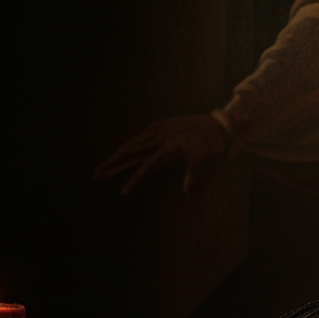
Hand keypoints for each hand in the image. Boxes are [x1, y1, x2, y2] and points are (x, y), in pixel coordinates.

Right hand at [95, 113, 230, 194]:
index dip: (134, 180)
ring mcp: (160, 129)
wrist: (222, 125)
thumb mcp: (209, 163)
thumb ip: (195, 176)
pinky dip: (130, 145)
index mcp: (170, 147)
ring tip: (103, 165)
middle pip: (130, 151)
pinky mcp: (162, 126)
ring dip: (117, 154)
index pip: (147, 166)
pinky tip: (125, 151)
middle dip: (112, 163)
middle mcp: (160, 136)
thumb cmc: (216, 147)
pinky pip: (141, 137)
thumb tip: (187, 190)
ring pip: (133, 143)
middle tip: (96, 174)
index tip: (123, 192)